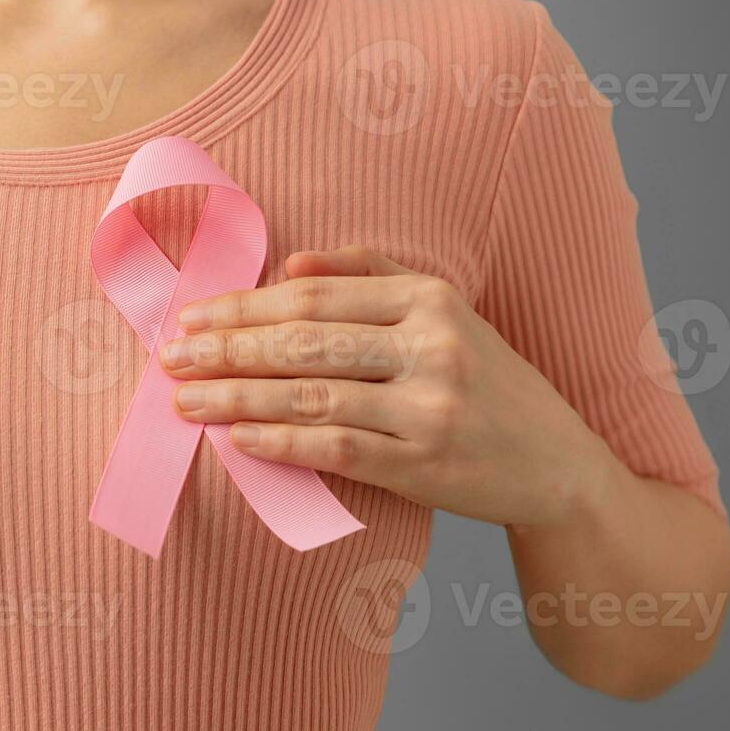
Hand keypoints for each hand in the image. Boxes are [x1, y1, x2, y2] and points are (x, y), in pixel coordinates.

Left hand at [161, 244, 619, 528]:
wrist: (558, 465)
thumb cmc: (487, 385)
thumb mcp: (447, 312)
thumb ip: (373, 275)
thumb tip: (293, 265)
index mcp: (430, 298)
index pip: (314, 298)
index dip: (244, 306)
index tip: (191, 317)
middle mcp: (433, 346)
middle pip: (305, 341)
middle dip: (227, 349)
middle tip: (171, 358)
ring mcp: (429, 408)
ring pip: (312, 395)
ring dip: (237, 398)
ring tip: (185, 402)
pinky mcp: (425, 465)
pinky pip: (336, 448)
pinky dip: (281, 443)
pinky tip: (238, 440)